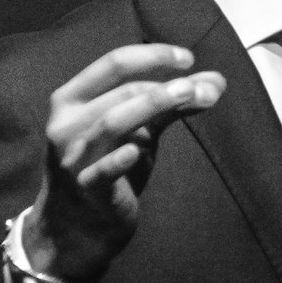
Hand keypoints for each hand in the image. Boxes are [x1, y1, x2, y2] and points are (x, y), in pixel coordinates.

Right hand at [23, 44, 225, 282]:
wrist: (76, 227)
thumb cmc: (107, 166)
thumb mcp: (136, 130)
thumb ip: (168, 105)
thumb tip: (215, 82)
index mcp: (73, 98)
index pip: (114, 63)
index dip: (153, 55)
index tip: (188, 58)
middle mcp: (66, 122)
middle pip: (120, 90)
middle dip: (166, 85)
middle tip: (202, 87)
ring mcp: (73, 157)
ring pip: (112, 122)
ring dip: (153, 104)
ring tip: (189, 97)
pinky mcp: (85, 189)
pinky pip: (100, 171)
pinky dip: (118, 159)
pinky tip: (137, 151)